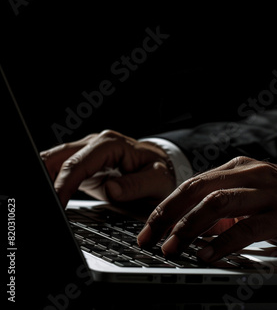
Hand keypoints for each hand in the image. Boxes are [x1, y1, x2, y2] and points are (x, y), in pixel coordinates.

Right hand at [41, 130, 175, 206]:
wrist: (162, 167)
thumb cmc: (160, 172)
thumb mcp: (157, 180)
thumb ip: (136, 185)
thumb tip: (112, 189)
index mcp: (110, 144)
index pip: (77, 164)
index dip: (63, 185)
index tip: (56, 203)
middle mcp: (95, 144)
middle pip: (57, 159)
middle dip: (45, 179)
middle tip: (42, 202)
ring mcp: (86, 152)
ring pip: (53, 161)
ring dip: (45, 179)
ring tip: (43, 200)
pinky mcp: (83, 165)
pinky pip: (59, 170)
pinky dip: (50, 182)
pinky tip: (48, 195)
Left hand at [137, 156, 276, 261]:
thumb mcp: (256, 199)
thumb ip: (228, 208)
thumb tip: (196, 227)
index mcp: (242, 168)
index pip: (194, 183)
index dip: (167, 206)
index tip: (149, 228)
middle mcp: (253, 174)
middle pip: (199, 189)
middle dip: (169, 215)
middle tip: (151, 239)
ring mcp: (270, 192)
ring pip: (218, 204)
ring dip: (189, 228)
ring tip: (173, 248)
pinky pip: (246, 228)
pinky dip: (221, 243)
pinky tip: (207, 255)